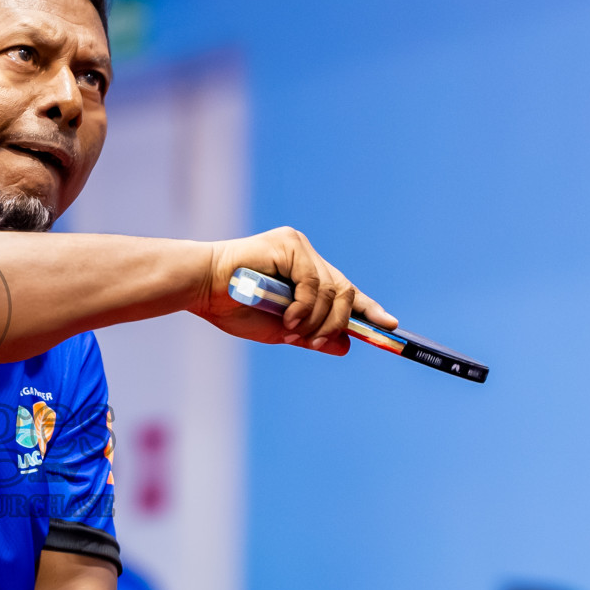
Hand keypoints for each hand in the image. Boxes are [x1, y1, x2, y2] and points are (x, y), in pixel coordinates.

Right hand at [200, 227, 397, 354]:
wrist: (200, 289)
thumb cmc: (231, 308)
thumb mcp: (279, 330)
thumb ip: (311, 336)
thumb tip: (346, 345)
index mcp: (304, 275)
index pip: (344, 291)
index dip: (367, 308)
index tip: (389, 325)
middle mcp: (306, 257)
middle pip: (344, 291)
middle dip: (338, 322)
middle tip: (319, 342)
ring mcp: (299, 248)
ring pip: (331, 289)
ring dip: (317, 318)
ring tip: (292, 330)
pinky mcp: (289, 244)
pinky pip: (312, 281)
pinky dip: (304, 305)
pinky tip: (288, 318)